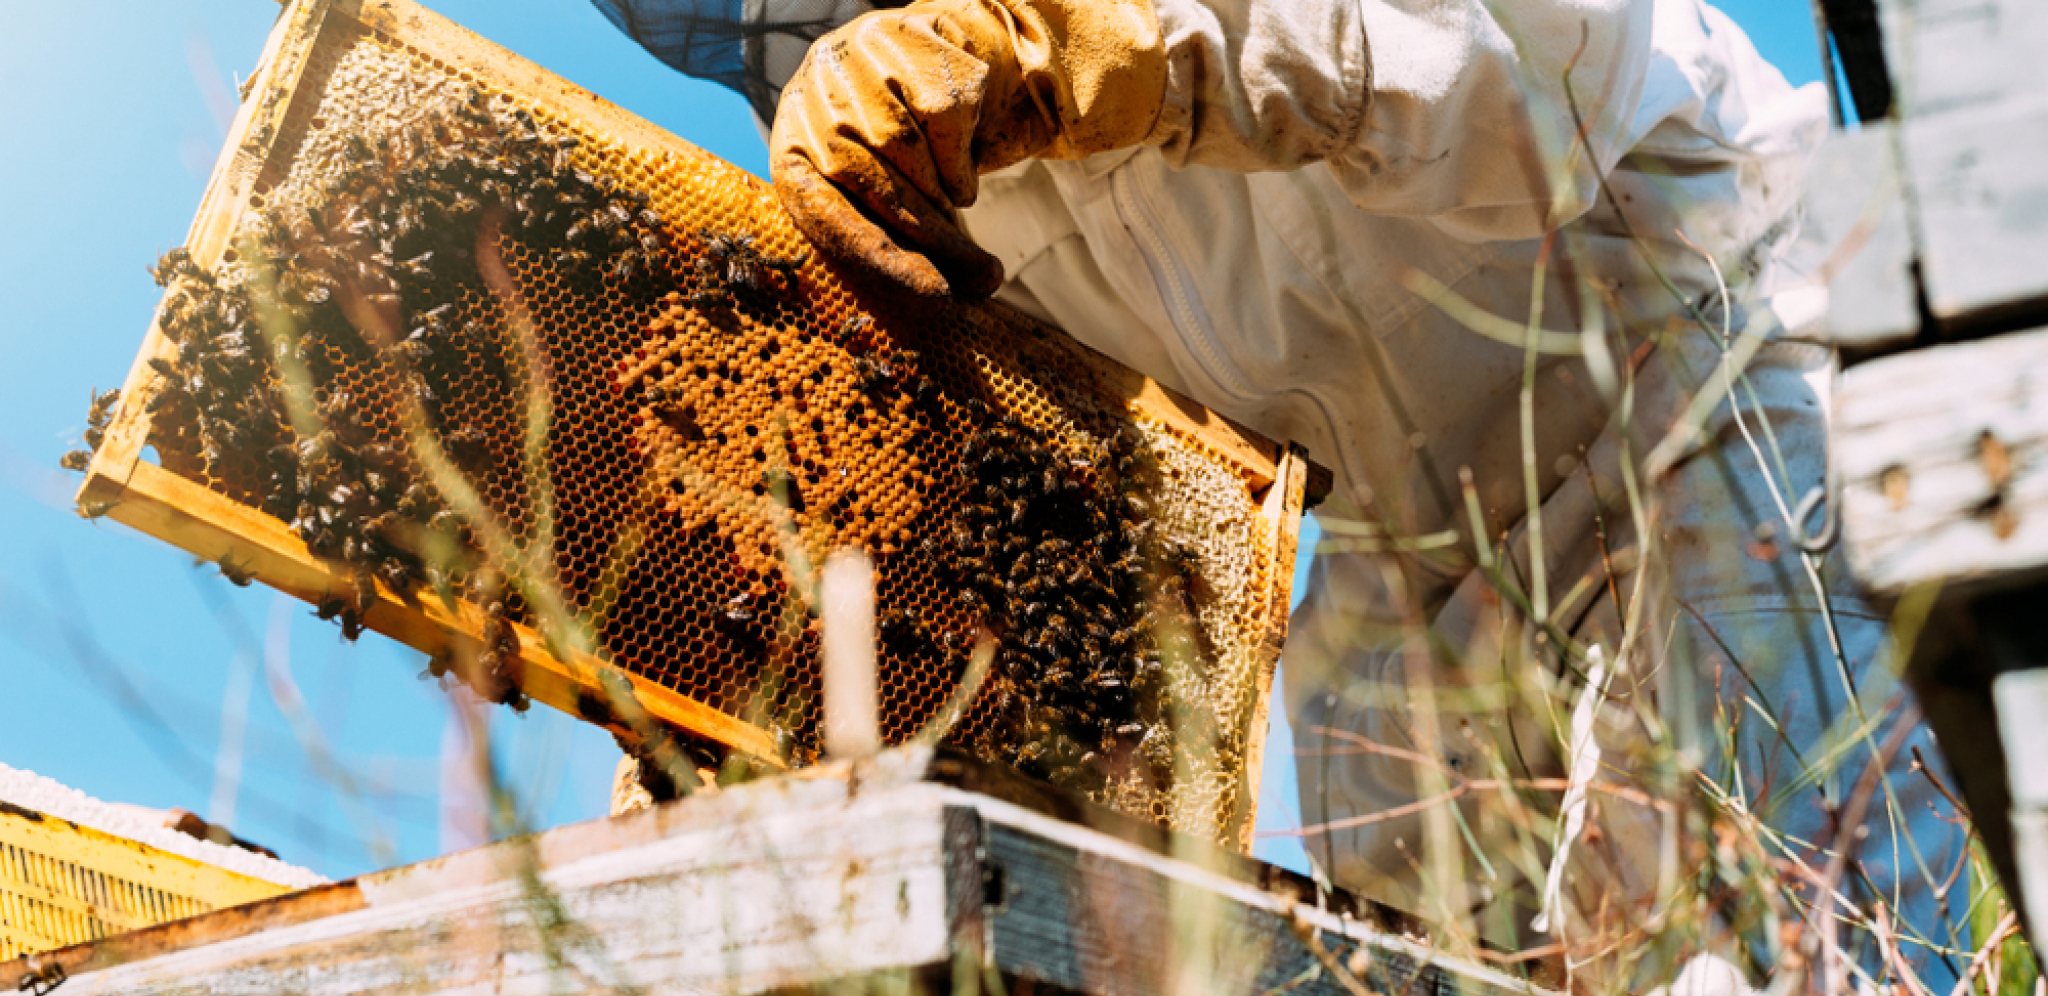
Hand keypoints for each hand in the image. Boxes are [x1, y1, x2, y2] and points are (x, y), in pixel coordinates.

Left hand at [769, 0, 1165, 298]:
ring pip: (911, 154)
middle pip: (874, 186)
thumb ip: (881, 243)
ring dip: (949, 199)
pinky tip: (963, 168)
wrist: (929, 58)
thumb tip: (931, 308)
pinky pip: (944, 119)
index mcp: (791, 151)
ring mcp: (852, 65)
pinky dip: (963, 156)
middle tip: (981, 280)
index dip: (875, 257)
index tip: (934, 295)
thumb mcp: (872, 198)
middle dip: (934, 241)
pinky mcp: (902, 40)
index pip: (820, 212)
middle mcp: (811, 101)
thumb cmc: (900, 155)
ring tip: (961, 210)